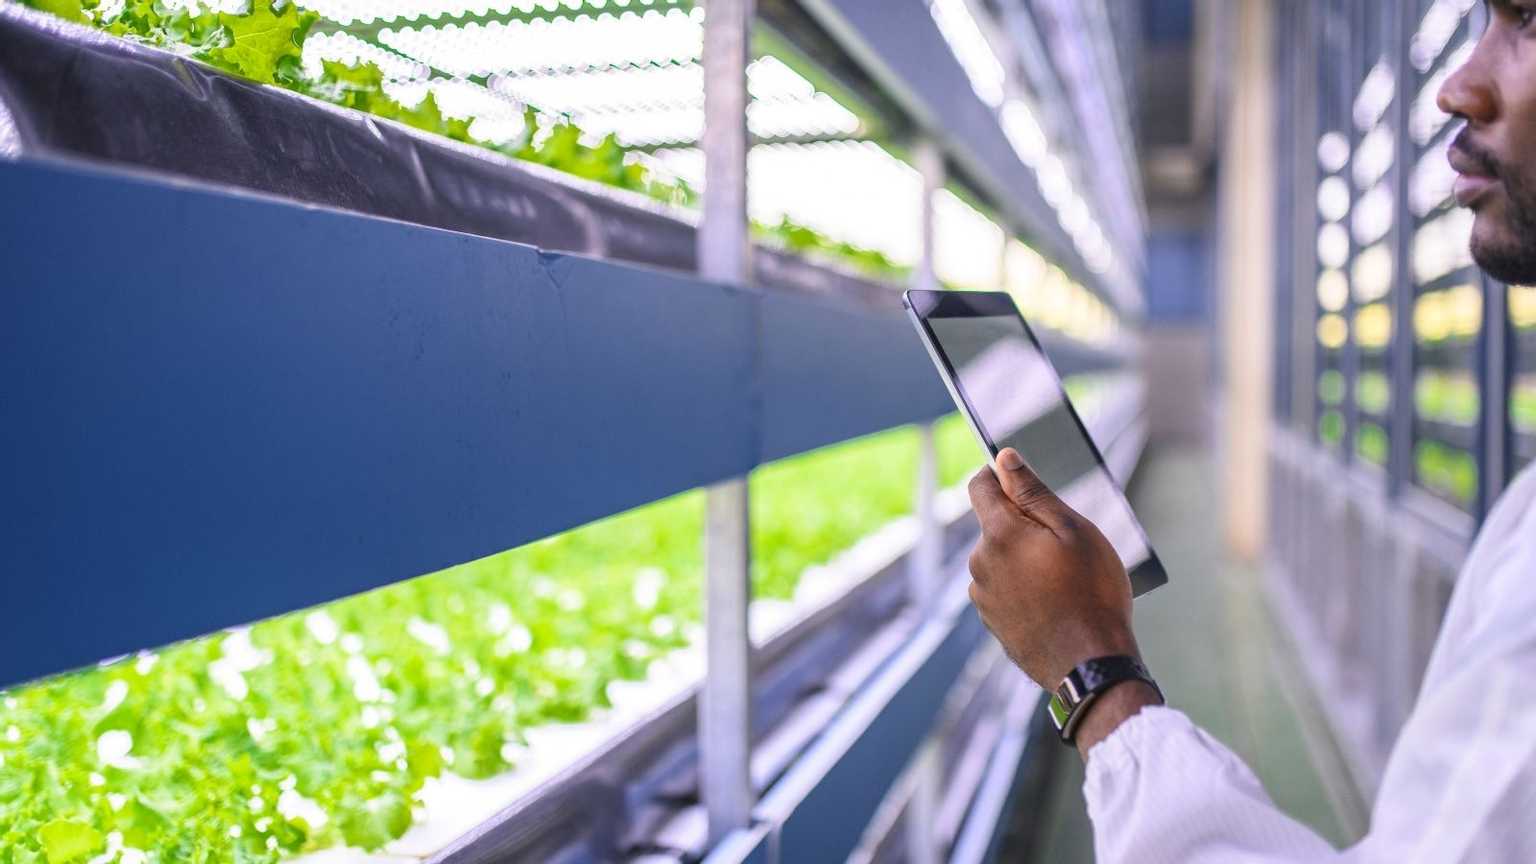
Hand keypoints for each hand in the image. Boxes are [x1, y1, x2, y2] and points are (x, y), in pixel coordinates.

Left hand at [965, 448, 1141, 690]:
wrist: (1091, 664)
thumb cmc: (1092, 593)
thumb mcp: (1072, 530)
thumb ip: (1033, 492)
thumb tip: (1005, 459)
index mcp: (999, 534)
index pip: (980, 486)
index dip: (1000, 475)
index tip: (1021, 480)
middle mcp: (980, 563)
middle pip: (994, 525)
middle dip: (1022, 525)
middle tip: (1063, 546)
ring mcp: (983, 595)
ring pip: (999, 559)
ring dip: (1023, 560)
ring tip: (1063, 581)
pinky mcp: (991, 621)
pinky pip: (1003, 589)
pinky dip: (1022, 588)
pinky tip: (1053, 603)